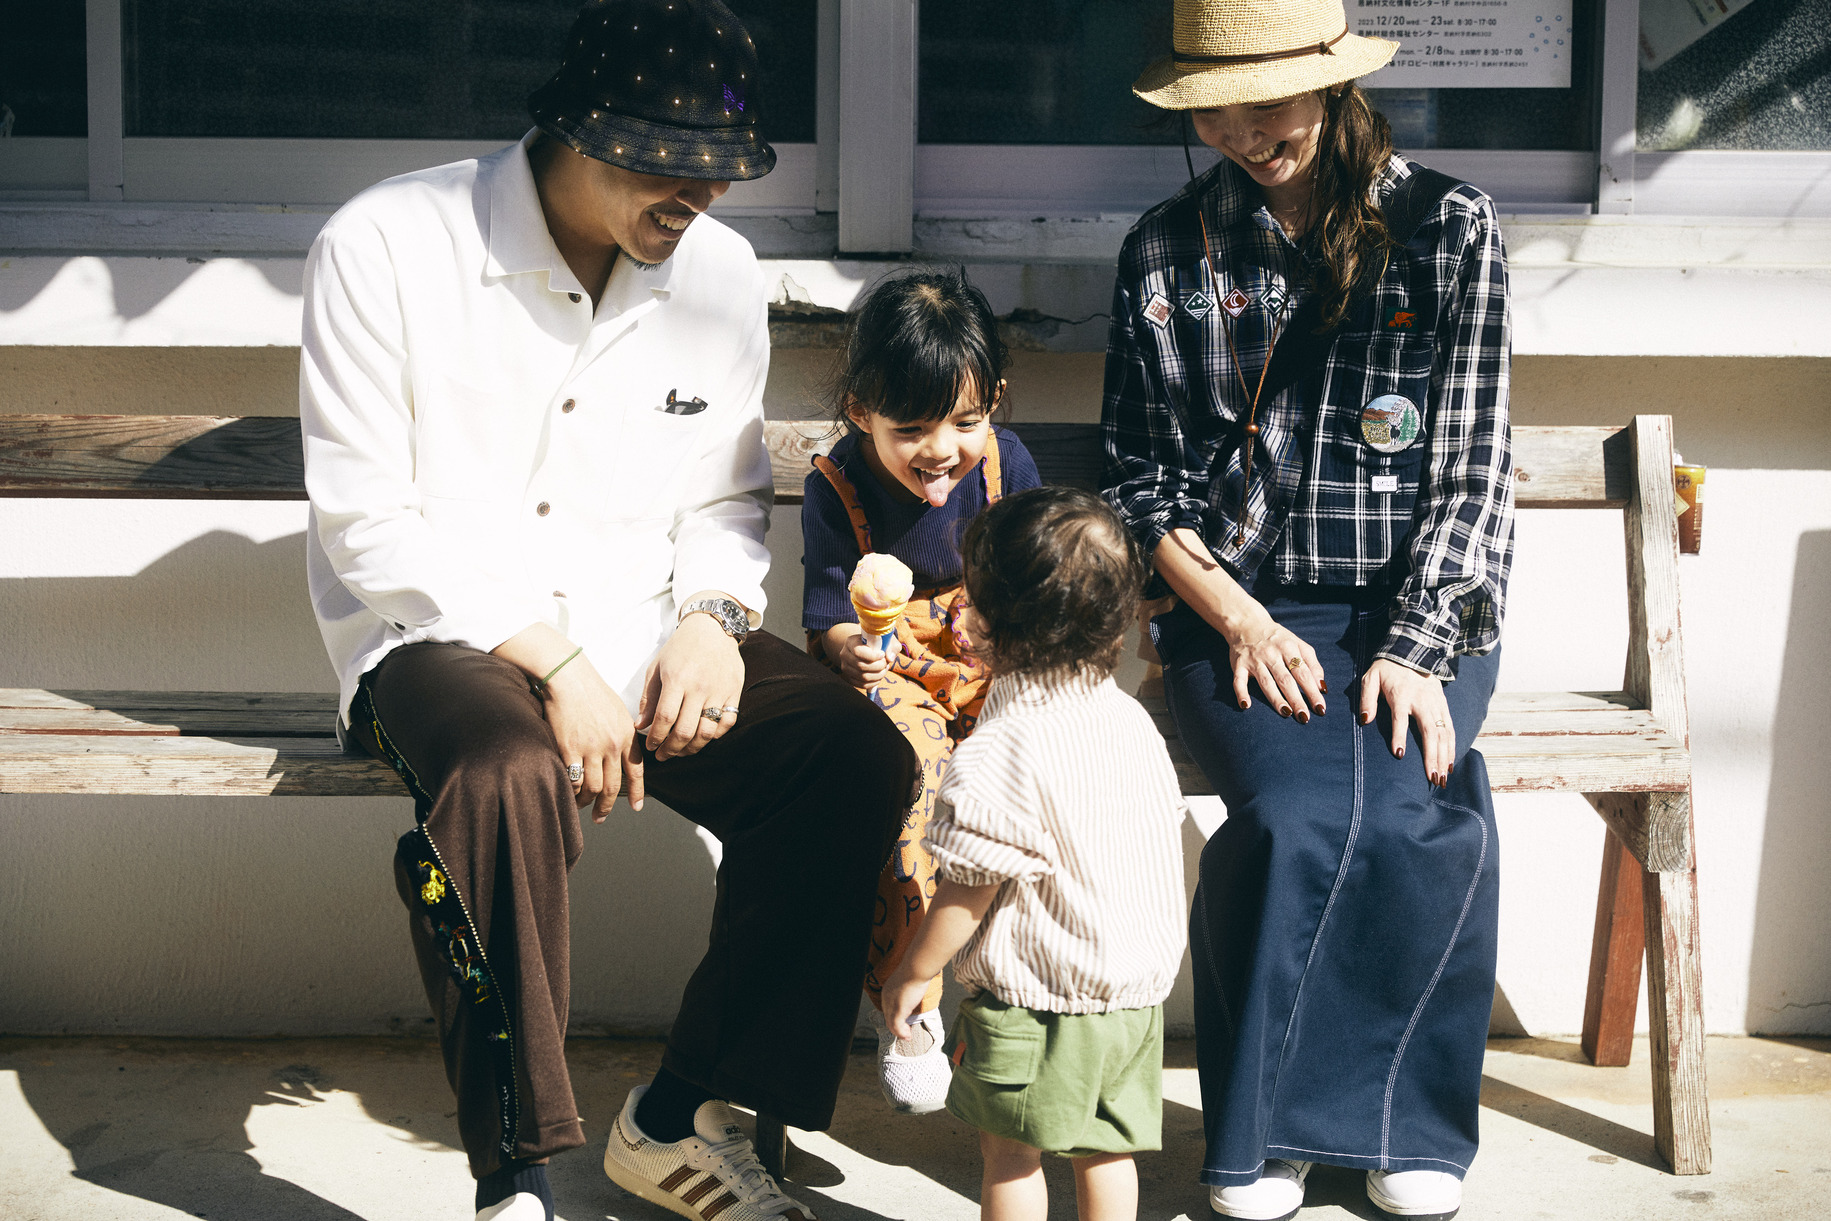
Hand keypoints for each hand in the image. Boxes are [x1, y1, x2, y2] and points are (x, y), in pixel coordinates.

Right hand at [541, 655, 644, 820]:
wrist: (568, 677)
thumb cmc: (591, 691)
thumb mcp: (617, 711)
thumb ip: (622, 733)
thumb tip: (624, 752)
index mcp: (625, 735)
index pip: (636, 770)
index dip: (637, 791)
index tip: (636, 807)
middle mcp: (611, 745)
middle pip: (613, 786)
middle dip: (607, 806)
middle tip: (600, 818)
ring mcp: (591, 748)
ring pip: (593, 788)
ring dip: (587, 802)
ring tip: (581, 806)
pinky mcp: (569, 749)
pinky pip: (574, 780)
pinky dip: (572, 791)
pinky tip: (569, 793)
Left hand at [637, 611, 745, 760]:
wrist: (712, 628)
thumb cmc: (680, 648)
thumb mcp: (657, 667)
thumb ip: (649, 698)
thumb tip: (640, 726)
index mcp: (677, 679)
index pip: (664, 719)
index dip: (656, 738)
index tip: (650, 746)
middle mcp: (699, 687)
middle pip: (684, 731)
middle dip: (671, 750)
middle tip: (663, 755)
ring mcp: (719, 691)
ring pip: (706, 732)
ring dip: (692, 748)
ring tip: (681, 751)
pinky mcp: (734, 692)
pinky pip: (727, 722)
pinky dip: (715, 735)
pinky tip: (703, 736)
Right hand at [825, 623, 897, 689]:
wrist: (866, 648)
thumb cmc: (878, 643)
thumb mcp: (886, 639)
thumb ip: (890, 646)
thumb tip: (890, 658)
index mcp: (851, 642)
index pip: (858, 651)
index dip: (872, 656)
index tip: (882, 655)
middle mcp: (845, 655)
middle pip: (860, 666)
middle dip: (878, 666)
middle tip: (885, 663)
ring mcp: (845, 667)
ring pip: (863, 677)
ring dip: (878, 675)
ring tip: (884, 669)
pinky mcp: (849, 678)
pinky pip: (862, 685)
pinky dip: (874, 682)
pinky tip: (879, 676)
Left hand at [880, 961, 936, 1041]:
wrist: (917, 967)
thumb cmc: (917, 970)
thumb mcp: (910, 980)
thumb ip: (910, 988)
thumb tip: (916, 990)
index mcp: (888, 990)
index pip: (888, 1008)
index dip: (894, 1017)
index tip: (903, 1022)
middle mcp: (886, 998)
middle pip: (888, 1017)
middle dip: (896, 1027)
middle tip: (906, 1033)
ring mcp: (891, 1004)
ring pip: (891, 1024)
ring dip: (899, 1032)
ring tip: (907, 1037)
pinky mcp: (898, 1009)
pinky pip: (897, 1026)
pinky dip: (901, 1033)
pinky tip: (908, 1036)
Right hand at [1222, 607, 1326, 720]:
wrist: (1247, 623)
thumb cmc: (1278, 638)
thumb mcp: (1298, 644)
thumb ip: (1312, 664)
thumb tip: (1322, 688)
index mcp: (1288, 647)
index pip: (1303, 672)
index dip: (1312, 690)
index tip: (1320, 707)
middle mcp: (1271, 653)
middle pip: (1286, 679)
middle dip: (1297, 699)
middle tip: (1305, 717)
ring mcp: (1254, 659)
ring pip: (1266, 682)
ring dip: (1276, 699)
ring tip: (1286, 713)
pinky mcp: (1239, 664)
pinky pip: (1239, 680)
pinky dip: (1241, 692)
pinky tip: (1246, 705)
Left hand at [1358, 658, 1453, 786]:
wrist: (1412, 651)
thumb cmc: (1387, 669)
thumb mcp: (1371, 678)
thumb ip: (1367, 698)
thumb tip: (1365, 720)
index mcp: (1401, 694)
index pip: (1400, 718)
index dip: (1399, 736)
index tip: (1399, 754)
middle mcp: (1422, 701)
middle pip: (1429, 732)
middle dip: (1432, 756)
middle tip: (1432, 778)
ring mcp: (1435, 704)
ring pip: (1443, 733)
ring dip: (1444, 756)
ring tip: (1442, 777)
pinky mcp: (1443, 706)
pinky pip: (1450, 729)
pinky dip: (1452, 747)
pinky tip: (1450, 763)